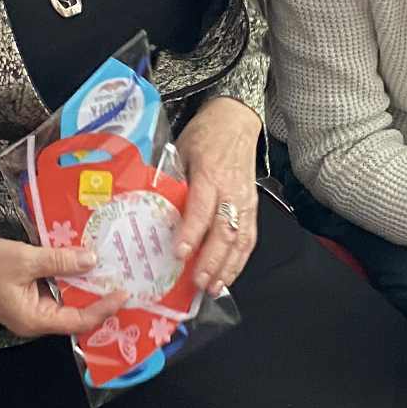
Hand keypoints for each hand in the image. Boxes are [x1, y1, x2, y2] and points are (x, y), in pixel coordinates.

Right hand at [0, 236, 128, 338]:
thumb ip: (60, 261)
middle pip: (74, 313)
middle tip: (122, 278)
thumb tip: (93, 260)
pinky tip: (78, 260)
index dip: (104, 308)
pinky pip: (51, 288)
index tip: (124, 292)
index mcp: (35, 320)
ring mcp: (27, 307)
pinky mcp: (22, 294)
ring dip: (82, 284)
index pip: (79, 321)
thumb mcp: (25, 260)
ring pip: (63, 299)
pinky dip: (66, 276)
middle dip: (97, 297)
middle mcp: (34, 319)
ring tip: (106, 269)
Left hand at [171, 97, 262, 293]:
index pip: (202, 208)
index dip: (192, 232)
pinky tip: (228, 275)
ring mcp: (245, 201)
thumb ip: (172, 179)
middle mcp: (231, 191)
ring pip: (240, 239)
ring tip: (213, 288)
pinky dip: (240, 260)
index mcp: (210, 174)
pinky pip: (249, 237)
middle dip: (211, 260)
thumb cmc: (205, 134)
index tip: (179, 253)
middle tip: (197, 282)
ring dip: (227, 267)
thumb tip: (154, 209)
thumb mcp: (181, 150)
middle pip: (224, 231)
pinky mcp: (252, 207)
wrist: (236, 120)